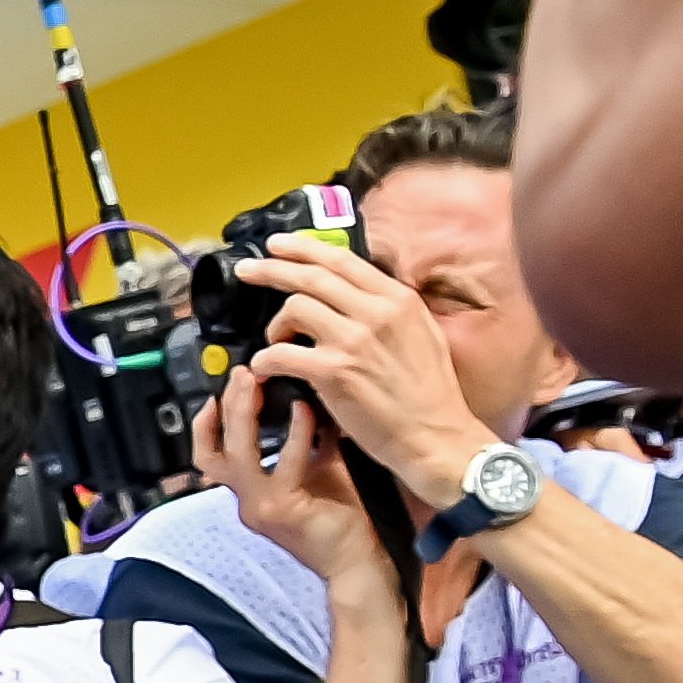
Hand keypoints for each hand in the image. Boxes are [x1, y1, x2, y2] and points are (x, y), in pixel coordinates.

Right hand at [184, 340, 392, 586]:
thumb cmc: (344, 521)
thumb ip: (308, 439)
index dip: (208, 424)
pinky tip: (304, 410)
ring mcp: (262, 508)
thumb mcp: (320, 470)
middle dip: (226, 407)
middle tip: (243, 374)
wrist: (361, 564)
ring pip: (237, 456)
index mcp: (252, 494)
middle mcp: (249, 502)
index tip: (222, 391)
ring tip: (262, 384)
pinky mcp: (284, 511)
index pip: (211, 457)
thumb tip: (309, 396)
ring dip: (245, 414)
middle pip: (214, 452)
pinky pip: (283, 464)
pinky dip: (294, 434)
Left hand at [232, 233, 497, 502]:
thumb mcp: (423, 333)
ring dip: (275, 325)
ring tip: (275, 341)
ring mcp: (354, 340)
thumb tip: (355, 293)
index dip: (304, 248)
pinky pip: (281, 353)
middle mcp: (377, 312)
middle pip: (311, 276)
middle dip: (272, 268)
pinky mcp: (334, 371)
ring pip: (294, 308)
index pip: (342, 260)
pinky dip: (265, 360)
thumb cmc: (429, 394)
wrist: (436, 436)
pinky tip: (266, 369)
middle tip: (247, 269)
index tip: (278, 246)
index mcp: (398, 299)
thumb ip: (389, 309)